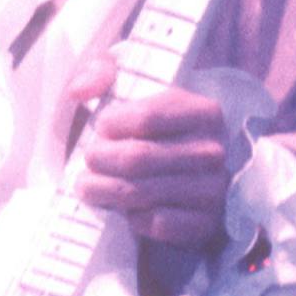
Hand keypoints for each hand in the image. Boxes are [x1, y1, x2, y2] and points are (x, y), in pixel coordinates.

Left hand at [68, 54, 228, 249]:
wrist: (179, 177)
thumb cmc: (148, 129)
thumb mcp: (128, 87)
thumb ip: (99, 71)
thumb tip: (81, 90)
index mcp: (204, 112)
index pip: (146, 118)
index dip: (111, 125)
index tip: (99, 128)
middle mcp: (213, 151)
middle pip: (138, 158)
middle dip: (100, 161)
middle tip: (87, 161)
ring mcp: (213, 189)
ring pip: (142, 193)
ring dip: (105, 192)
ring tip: (88, 186)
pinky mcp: (205, 223)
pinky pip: (158, 223)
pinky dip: (133, 218)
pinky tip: (124, 209)